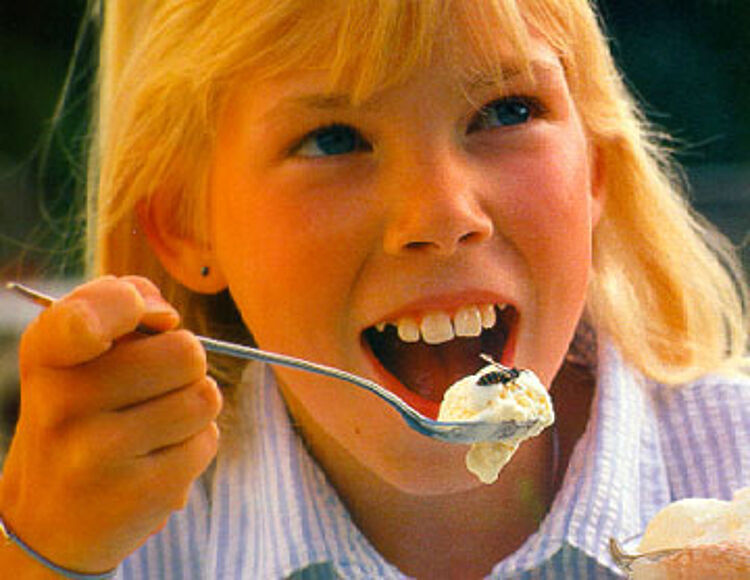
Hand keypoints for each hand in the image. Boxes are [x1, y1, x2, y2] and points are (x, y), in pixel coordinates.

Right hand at [0, 276, 221, 573]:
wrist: (48, 521)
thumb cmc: (82, 414)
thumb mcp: (79, 353)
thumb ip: (122, 304)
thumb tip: (166, 316)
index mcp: (47, 356)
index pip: (85, 318)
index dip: (126, 304)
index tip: (144, 316)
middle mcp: (63, 404)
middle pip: (185, 352)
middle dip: (184, 365)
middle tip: (153, 387)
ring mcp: (99, 453)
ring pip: (204, 397)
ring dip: (193, 407)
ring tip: (153, 426)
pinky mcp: (140, 492)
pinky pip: (207, 441)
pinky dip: (194, 444)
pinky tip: (156, 459)